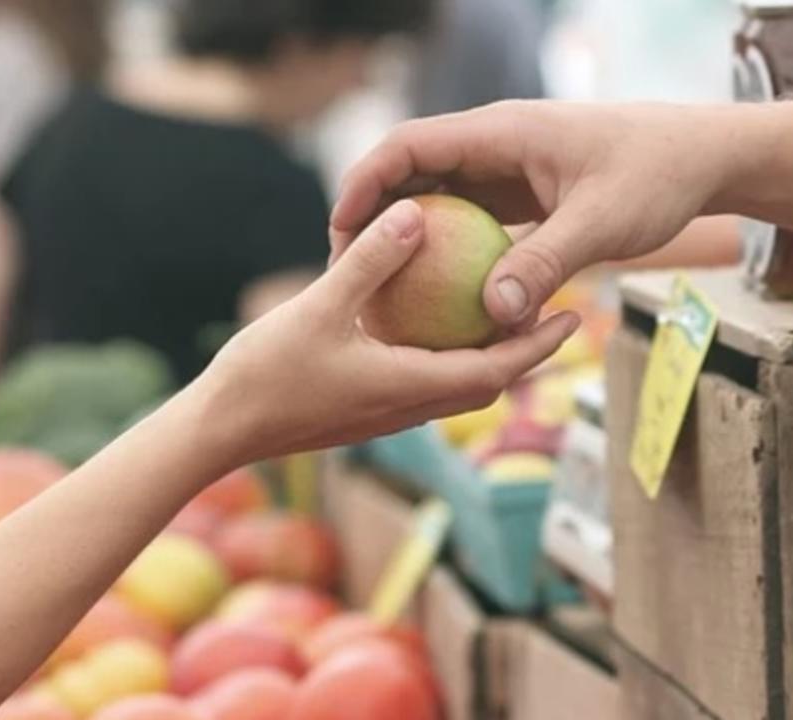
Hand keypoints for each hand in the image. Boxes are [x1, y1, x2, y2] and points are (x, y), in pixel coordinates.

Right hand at [195, 199, 580, 466]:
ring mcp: (386, 413)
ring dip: (489, 356)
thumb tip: (416, 214)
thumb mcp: (319, 307)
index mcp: (410, 387)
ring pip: (457, 386)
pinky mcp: (365, 410)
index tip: (573, 316)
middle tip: (559, 312)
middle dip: (528, 351)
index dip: (539, 345)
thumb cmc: (265, 374)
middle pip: (488, 382)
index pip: (496, 370)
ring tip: (509, 314)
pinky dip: (447, 357)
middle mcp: (408, 408)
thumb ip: (370, 262)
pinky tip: (435, 324)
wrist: (219, 432)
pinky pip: (423, 382)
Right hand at [330, 101, 733, 327]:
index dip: (365, 183)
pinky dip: (452, 254)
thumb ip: (545, 264)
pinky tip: (441, 301)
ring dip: (411, 239)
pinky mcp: (526, 196)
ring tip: (381, 291)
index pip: (409, 146)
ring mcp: (510, 170)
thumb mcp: (602, 223)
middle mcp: (497, 146)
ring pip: (441, 199)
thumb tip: (493, 314)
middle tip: (347, 272)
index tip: (340, 231)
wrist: (702, 158)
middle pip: (413, 173)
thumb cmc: (657, 176)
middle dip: (374, 217)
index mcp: (502, 133)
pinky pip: (473, 222)